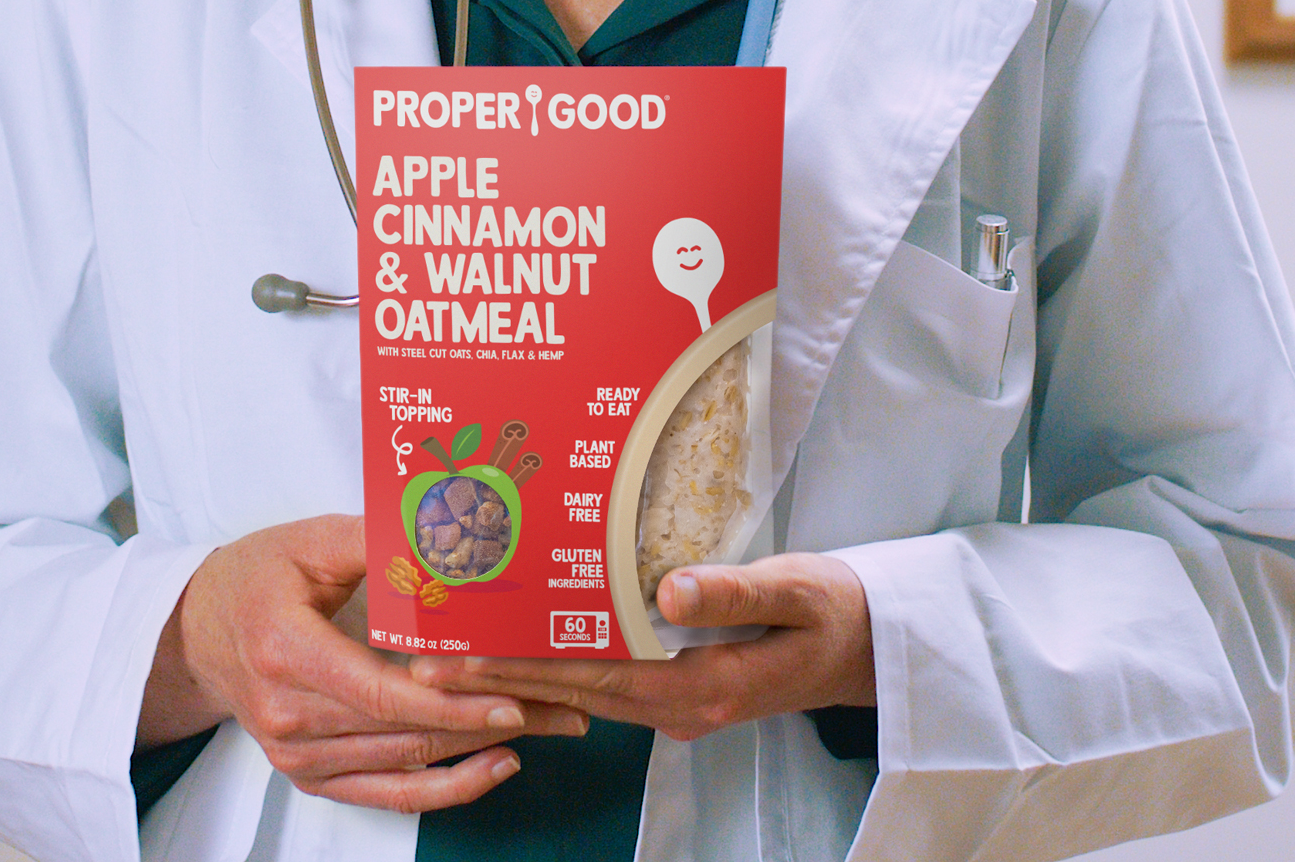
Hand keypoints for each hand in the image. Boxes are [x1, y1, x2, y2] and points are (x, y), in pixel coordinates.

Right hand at [140, 514, 587, 811]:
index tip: (507, 699)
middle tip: (561, 706)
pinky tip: (494, 766)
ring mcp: (296, 755)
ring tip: (548, 725)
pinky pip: (385, 794)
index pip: (379, 692)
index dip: (447, 703)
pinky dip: (445, 788)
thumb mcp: (311, 540)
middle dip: (488, 722)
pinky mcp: (309, 775)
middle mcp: (288, 715)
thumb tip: (445, 537)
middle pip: (404, 731)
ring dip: (481, 749)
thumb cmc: (258, 576)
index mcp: (287, 651)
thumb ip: (376, 540)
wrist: (200, 630)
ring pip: (405, 763)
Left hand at [409, 553, 873, 740]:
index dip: (526, 666)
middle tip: (427, 661)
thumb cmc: (834, 610)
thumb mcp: (797, 590)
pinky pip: (607, 684)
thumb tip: (668, 591)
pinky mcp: (679, 689)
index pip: (594, 678)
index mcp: (701, 687)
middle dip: (499, 677)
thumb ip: (734, 589)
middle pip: (575, 692)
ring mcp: (678, 704)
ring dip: (519, 675)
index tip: (466, 654)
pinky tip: (526, 649)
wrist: (868, 644)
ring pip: (584, 692)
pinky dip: (559, 668)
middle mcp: (679, 706)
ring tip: (453, 658)